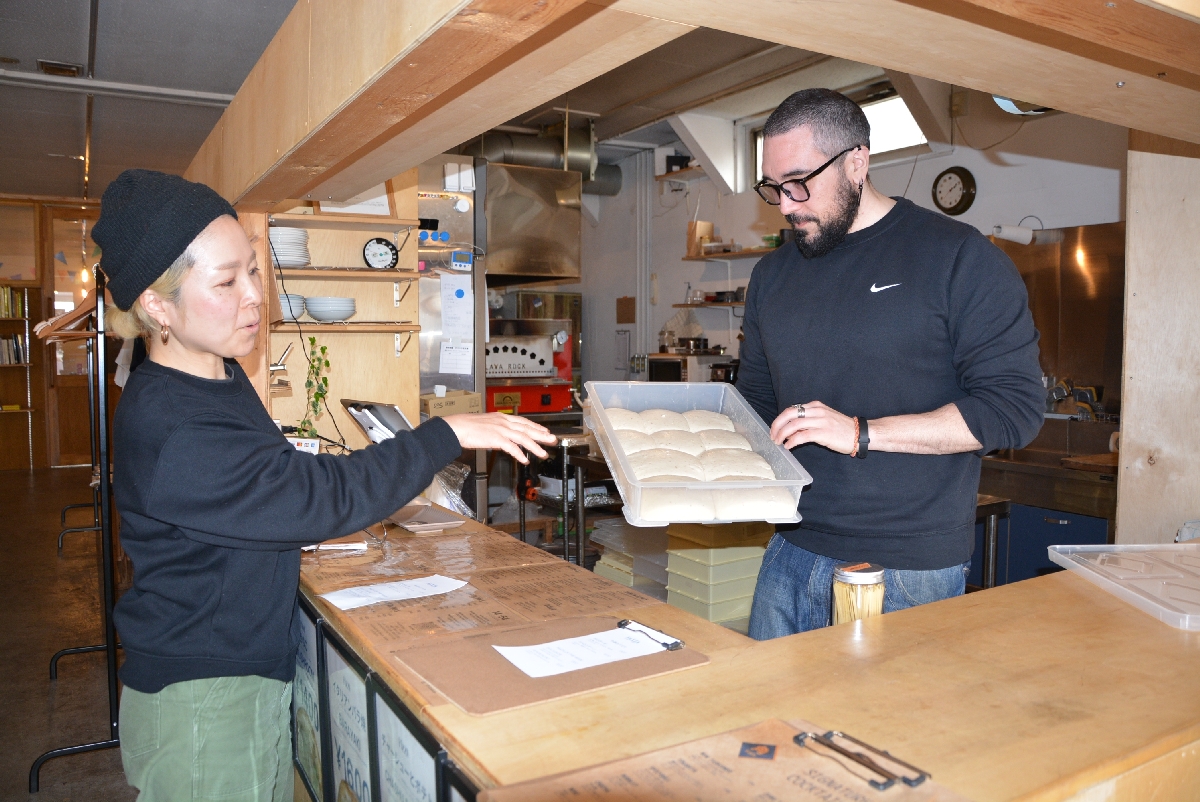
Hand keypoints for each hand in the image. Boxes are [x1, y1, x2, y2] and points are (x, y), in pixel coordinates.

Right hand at [442, 413, 556, 463]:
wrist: (456, 427)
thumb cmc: (466, 426)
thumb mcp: (486, 424)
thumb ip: (497, 428)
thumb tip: (504, 437)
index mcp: (501, 417)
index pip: (523, 421)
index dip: (536, 427)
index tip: (545, 431)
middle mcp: (503, 422)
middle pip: (527, 428)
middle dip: (541, 435)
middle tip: (553, 440)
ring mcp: (500, 429)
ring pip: (523, 438)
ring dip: (535, 446)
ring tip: (543, 453)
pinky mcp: (495, 438)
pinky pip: (511, 447)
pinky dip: (519, 454)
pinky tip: (525, 459)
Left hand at [769, 400, 857, 454]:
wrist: (859, 434)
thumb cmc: (841, 429)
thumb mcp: (824, 419)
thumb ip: (809, 421)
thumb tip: (791, 429)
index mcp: (816, 406)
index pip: (792, 409)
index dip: (780, 419)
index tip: (774, 429)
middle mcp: (817, 411)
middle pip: (789, 414)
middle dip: (777, 425)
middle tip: (772, 436)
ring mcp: (821, 421)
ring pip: (794, 425)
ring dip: (782, 434)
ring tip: (778, 442)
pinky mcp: (824, 433)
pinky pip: (802, 436)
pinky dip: (792, 441)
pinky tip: (788, 446)